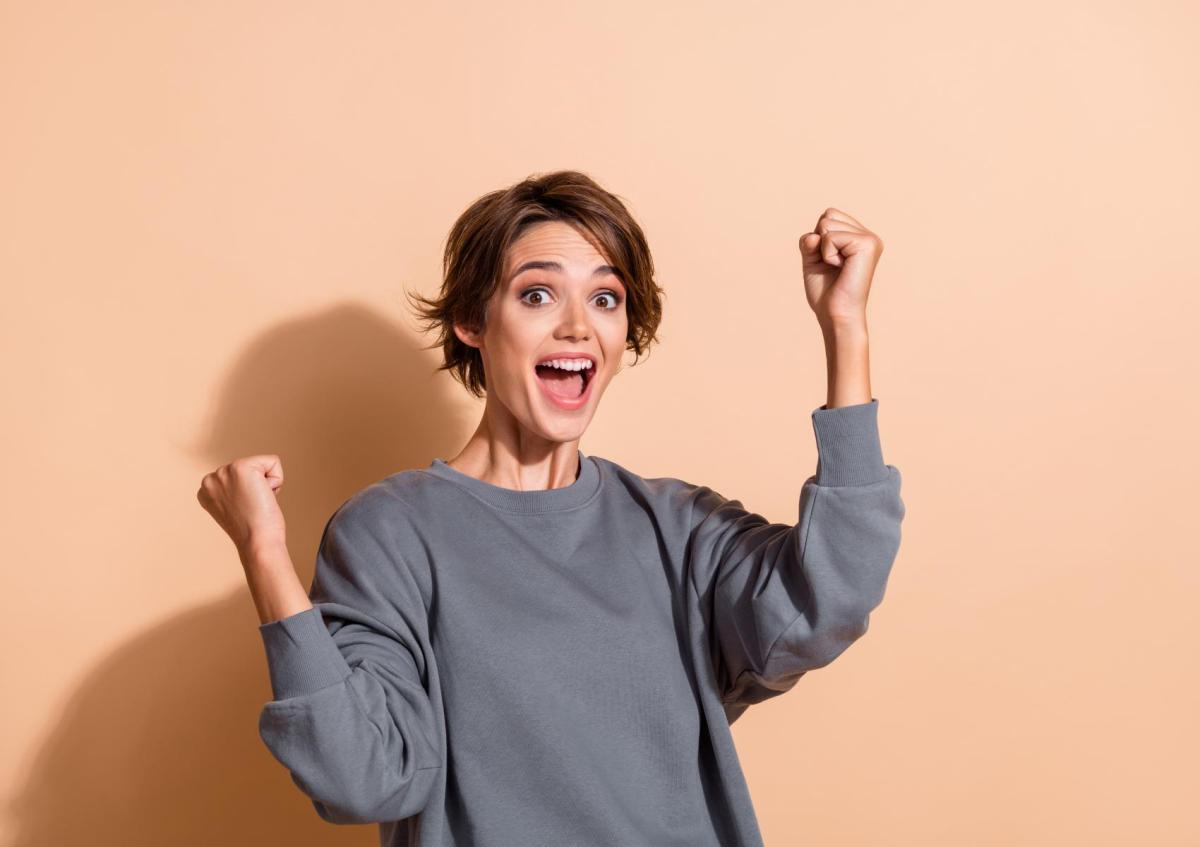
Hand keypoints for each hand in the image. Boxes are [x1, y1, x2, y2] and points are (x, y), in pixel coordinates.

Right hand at [197, 454, 287, 555]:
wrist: (257, 542)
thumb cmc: (253, 532)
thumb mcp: (234, 509)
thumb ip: (233, 492)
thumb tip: (246, 485)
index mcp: (205, 491)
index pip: (239, 477)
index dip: (249, 494)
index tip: (244, 511)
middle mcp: (209, 479)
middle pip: (251, 468)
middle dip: (257, 487)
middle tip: (252, 508)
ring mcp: (223, 472)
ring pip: (262, 465)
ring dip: (267, 485)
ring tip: (257, 504)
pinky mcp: (240, 467)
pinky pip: (273, 462)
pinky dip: (277, 480)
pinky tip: (264, 497)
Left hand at [798, 208, 883, 328]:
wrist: (836, 314)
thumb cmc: (826, 292)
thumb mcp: (812, 259)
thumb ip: (810, 241)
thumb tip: (815, 235)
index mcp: (859, 237)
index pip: (829, 215)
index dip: (818, 238)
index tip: (828, 261)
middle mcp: (868, 236)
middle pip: (828, 214)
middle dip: (819, 241)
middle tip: (832, 265)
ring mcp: (870, 239)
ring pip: (827, 222)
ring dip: (823, 248)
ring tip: (837, 267)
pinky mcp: (867, 244)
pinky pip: (830, 236)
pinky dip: (827, 254)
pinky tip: (840, 268)